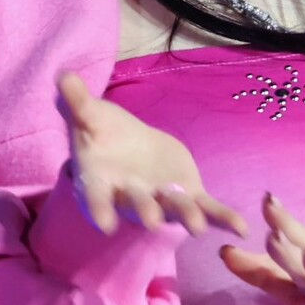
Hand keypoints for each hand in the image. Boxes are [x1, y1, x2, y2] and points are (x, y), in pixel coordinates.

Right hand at [54, 70, 248, 239]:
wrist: (126, 145)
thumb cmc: (102, 134)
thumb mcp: (89, 115)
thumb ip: (77, 102)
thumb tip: (63, 75)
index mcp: (102, 180)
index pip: (97, 197)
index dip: (99, 209)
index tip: (104, 224)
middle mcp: (131, 196)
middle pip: (138, 205)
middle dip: (146, 212)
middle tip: (153, 223)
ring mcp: (161, 198)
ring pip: (174, 210)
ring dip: (185, 218)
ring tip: (198, 228)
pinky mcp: (187, 195)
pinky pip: (206, 209)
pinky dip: (222, 218)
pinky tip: (241, 228)